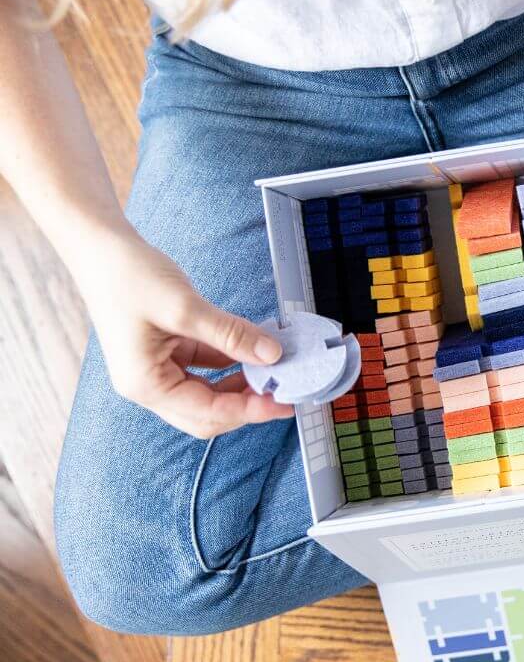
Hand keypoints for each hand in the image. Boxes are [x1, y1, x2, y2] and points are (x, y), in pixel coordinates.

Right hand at [80, 230, 293, 437]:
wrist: (101, 248)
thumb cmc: (128, 276)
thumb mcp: (185, 307)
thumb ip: (230, 334)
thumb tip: (272, 354)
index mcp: (146, 385)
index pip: (208, 413)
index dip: (250, 410)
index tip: (284, 403)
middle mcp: (150, 385)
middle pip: (209, 413)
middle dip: (247, 403)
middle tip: (285, 389)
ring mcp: (159, 369)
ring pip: (210, 392)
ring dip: (242, 383)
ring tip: (275, 369)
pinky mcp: (169, 351)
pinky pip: (207, 367)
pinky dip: (233, 362)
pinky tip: (255, 349)